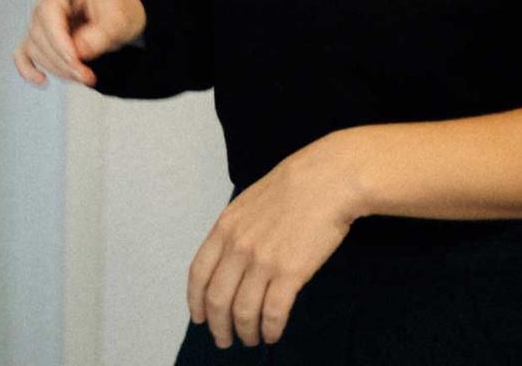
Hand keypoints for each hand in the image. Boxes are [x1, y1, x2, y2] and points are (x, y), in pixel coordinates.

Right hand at [11, 0, 145, 87]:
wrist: (121, 13)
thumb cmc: (120, 10)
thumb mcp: (119, 20)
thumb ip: (99, 36)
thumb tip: (77, 54)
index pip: (48, 12)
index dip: (58, 40)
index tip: (76, 61)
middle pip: (40, 32)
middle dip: (62, 60)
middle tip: (88, 77)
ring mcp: (41, 18)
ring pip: (35, 47)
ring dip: (56, 67)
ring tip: (84, 77)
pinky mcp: (41, 37)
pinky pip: (24, 53)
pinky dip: (28, 68)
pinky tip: (42, 80)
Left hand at [186, 135, 363, 348]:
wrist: (326, 181)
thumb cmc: (293, 189)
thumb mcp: (248, 204)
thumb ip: (235, 232)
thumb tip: (229, 260)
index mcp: (224, 228)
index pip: (198, 274)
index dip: (196, 301)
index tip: (199, 317)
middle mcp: (238, 247)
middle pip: (217, 299)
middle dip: (218, 326)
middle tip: (224, 340)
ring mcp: (262, 261)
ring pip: (243, 310)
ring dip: (245, 331)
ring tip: (251, 339)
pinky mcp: (290, 273)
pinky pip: (273, 312)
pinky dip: (270, 328)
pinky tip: (272, 334)